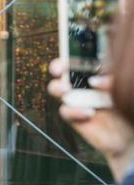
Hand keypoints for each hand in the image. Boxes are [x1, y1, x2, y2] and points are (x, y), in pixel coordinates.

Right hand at [49, 59, 133, 180]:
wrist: (131, 137)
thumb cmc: (132, 108)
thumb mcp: (129, 88)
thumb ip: (115, 80)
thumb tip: (94, 81)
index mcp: (101, 73)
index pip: (84, 57)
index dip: (73, 50)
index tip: (69, 46)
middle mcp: (87, 84)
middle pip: (64, 70)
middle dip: (57, 66)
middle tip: (61, 70)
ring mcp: (79, 100)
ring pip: (58, 89)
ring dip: (58, 87)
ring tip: (66, 90)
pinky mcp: (75, 117)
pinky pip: (66, 111)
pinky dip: (74, 111)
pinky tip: (89, 113)